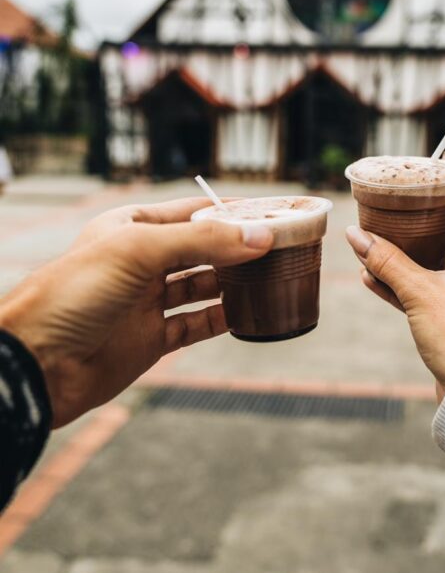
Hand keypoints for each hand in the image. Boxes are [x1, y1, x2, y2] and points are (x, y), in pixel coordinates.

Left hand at [0, 198, 272, 426]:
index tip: (269, 210)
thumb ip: (202, 242)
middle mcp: (140, 263)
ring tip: (270, 277)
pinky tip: (246, 313)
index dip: (228, 211)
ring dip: (233, 282)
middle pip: (201, 249)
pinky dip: (221, 319)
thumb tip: (259, 237)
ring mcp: (146, 302)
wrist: (36, 362)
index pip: (190, 212)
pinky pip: (195, 325)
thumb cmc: (74, 293)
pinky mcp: (150, 340)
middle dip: (237, 247)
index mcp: (130, 228)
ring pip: (202, 287)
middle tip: (280, 245)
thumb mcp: (139, 252)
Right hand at [346, 174, 444, 397]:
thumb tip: (355, 235)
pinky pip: (434, 288)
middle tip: (398, 199)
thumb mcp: (420, 292)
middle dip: (425, 215)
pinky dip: (408, 282)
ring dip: (411, 251)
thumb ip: (386, 261)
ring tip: (377, 239)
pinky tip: (371, 279)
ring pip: (443, 259)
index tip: (433, 160)